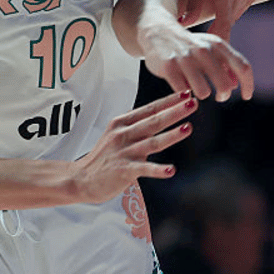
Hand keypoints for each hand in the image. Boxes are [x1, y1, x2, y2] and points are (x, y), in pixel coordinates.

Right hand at [71, 92, 198, 203]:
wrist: (80, 179)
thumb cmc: (105, 157)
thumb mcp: (117, 134)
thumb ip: (137, 125)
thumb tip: (162, 114)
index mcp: (122, 123)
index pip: (150, 109)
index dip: (169, 101)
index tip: (187, 93)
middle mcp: (123, 134)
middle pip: (153, 121)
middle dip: (174, 111)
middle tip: (193, 103)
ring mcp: (123, 152)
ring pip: (152, 142)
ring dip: (171, 135)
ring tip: (188, 128)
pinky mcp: (123, 170)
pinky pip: (143, 169)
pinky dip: (158, 169)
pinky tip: (171, 170)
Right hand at [139, 16, 254, 100]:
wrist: (158, 31)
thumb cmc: (189, 45)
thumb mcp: (210, 49)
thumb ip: (226, 65)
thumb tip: (235, 86)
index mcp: (218, 44)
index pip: (243, 67)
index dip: (248, 85)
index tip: (246, 96)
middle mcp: (204, 50)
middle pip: (224, 85)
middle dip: (223, 95)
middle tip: (219, 97)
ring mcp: (185, 58)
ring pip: (203, 92)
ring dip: (201, 93)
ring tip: (195, 86)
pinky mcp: (168, 67)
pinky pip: (183, 91)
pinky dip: (183, 92)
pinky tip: (179, 83)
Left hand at [181, 0, 266, 40]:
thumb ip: (192, 8)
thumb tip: (185, 24)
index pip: (225, 23)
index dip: (220, 36)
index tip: (215, 46)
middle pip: (233, 16)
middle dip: (222, 21)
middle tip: (212, 26)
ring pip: (242, 6)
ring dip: (231, 9)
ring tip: (220, 1)